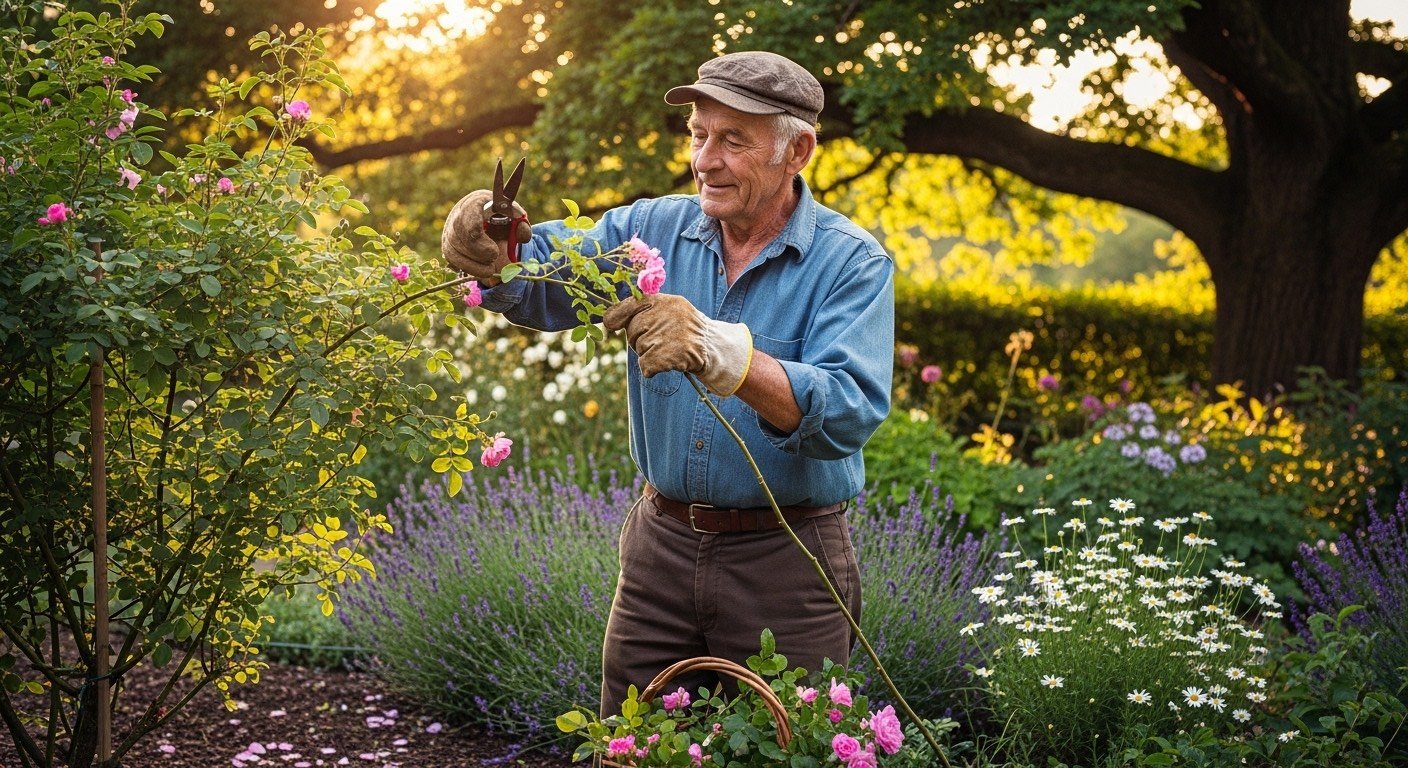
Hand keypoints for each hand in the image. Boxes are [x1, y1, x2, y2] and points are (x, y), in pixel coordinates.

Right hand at [440, 189, 531, 283]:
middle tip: (495, 257)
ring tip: (491, 266)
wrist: (488, 221)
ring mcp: (449, 231)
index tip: (494, 251)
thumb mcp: (516, 218)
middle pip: (461, 236)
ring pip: (455, 251)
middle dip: (481, 253)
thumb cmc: (503, 217)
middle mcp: (458, 214)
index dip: (478, 235)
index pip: (469, 215)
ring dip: (476, 264)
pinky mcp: (447, 246)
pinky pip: (453, 261)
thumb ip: (522, 226)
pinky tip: (483, 270)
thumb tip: (523, 236)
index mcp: (476, 202)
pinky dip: (471, 269)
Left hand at [603, 294, 753, 396]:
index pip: (633, 304)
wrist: (713, 349)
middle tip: (660, 341)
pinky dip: (652, 368)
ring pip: (639, 348)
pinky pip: (645, 365)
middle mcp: (667, 315)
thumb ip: (644, 311)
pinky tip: (667, 363)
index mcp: (666, 301)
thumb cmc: (686, 332)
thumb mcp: (670, 312)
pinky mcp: (669, 354)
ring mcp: (669, 334)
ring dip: (648, 354)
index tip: (609, 323)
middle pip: (633, 330)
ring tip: (668, 350)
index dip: (617, 314)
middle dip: (639, 339)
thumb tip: (608, 320)